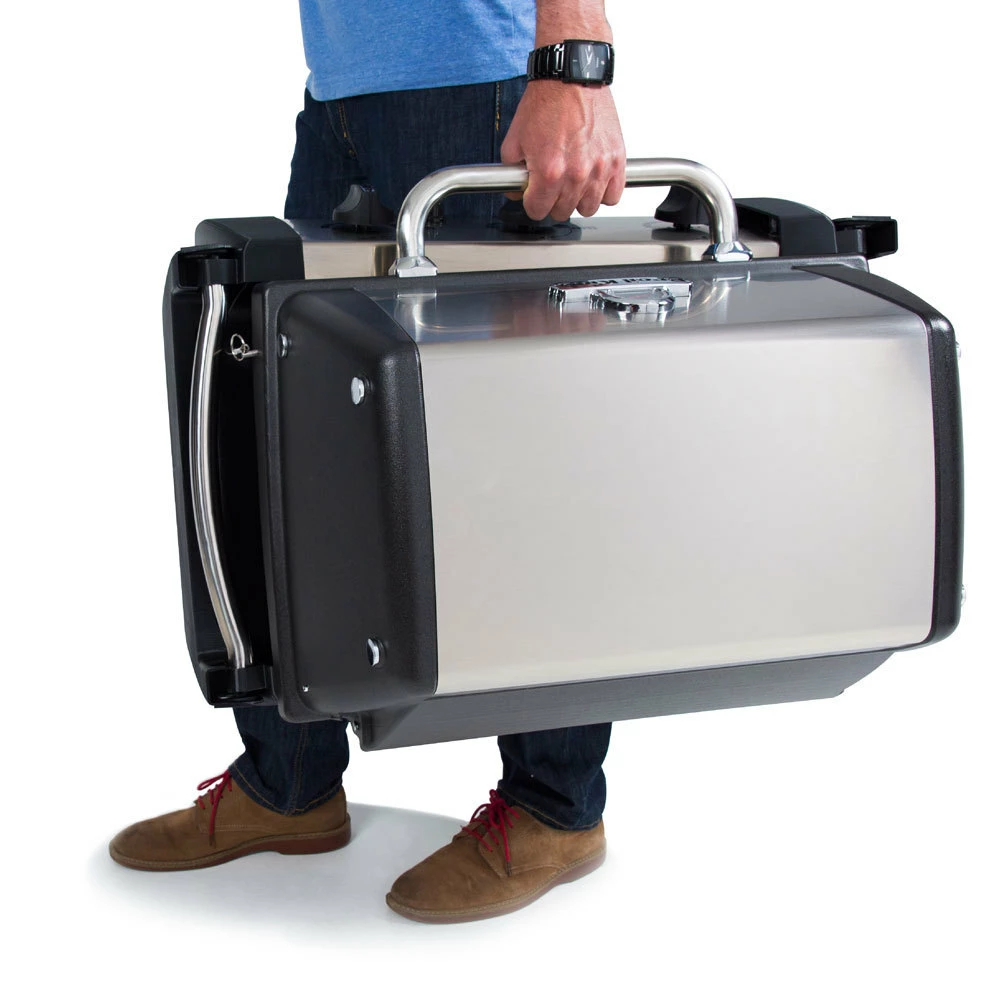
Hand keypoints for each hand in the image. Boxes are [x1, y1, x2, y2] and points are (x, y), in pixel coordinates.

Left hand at [500, 80, 625, 220]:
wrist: (571, 77)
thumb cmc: (546, 103)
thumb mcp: (515, 140)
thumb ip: (513, 173)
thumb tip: (516, 191)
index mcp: (549, 171)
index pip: (538, 211)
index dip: (532, 203)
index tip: (534, 195)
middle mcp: (576, 173)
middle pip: (563, 212)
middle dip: (553, 201)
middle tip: (553, 185)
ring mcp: (599, 168)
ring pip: (588, 208)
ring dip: (579, 199)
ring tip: (573, 182)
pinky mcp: (617, 159)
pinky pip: (613, 196)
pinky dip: (604, 192)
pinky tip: (594, 180)